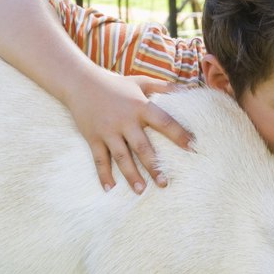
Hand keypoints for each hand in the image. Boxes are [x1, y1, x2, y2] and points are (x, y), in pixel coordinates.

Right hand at [66, 71, 193, 193]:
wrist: (80, 82)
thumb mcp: (140, 81)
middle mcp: (125, 121)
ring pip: (122, 157)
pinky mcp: (93, 137)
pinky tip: (110, 189)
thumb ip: (163, 86)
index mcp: (140, 106)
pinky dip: (104, 175)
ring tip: (141, 191)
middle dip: (154, 166)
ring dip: (131, 175)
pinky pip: (99, 159)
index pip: (164, 122)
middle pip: (142, 147)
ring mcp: (108, 131)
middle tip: (165, 184)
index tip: (193, 148)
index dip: (179, 135)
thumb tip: (186, 89)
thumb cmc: (115, 84)